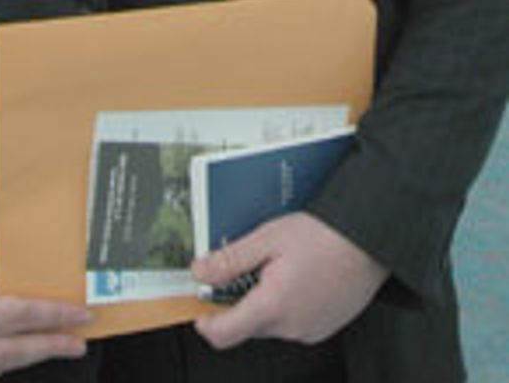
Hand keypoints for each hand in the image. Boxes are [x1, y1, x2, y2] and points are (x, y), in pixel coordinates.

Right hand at [0, 248, 89, 379]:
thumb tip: (27, 307)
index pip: (21, 318)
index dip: (55, 317)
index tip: (81, 314)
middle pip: (16, 352)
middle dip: (52, 344)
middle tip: (80, 339)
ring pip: (1, 367)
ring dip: (31, 354)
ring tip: (57, 343)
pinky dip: (4, 361)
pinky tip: (20, 350)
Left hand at [192, 212, 386, 350]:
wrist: (371, 240)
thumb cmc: (326, 235)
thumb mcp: (268, 238)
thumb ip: (231, 259)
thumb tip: (201, 272)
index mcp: (272, 307)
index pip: (224, 334)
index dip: (205, 322)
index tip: (200, 307)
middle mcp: (291, 327)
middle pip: (247, 326)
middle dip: (238, 301)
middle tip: (246, 267)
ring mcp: (310, 330)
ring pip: (271, 323)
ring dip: (265, 300)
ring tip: (277, 265)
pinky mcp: (324, 326)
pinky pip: (293, 322)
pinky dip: (287, 303)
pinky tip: (297, 275)